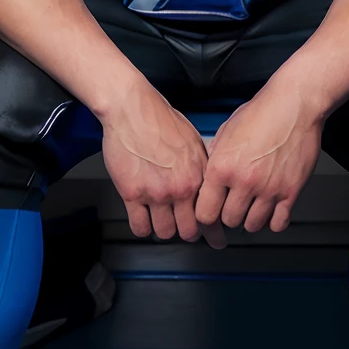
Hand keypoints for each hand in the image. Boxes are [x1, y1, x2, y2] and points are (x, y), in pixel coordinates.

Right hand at [101, 84, 209, 241]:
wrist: (132, 109)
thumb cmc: (161, 119)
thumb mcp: (194, 142)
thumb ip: (203, 167)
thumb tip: (209, 184)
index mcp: (199, 175)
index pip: (212, 213)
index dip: (215, 232)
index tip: (217, 239)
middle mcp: (180, 188)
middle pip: (189, 230)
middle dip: (189, 233)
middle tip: (186, 231)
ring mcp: (155, 193)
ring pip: (165, 232)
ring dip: (164, 230)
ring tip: (162, 222)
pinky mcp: (131, 194)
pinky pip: (139, 226)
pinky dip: (143, 228)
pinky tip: (144, 221)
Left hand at [195, 82, 322, 236]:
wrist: (294, 105)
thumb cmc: (262, 113)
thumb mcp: (225, 132)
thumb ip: (215, 158)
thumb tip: (209, 177)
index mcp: (222, 167)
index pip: (205, 212)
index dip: (206, 215)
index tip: (210, 214)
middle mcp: (244, 181)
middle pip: (229, 221)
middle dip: (229, 215)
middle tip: (233, 206)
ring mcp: (269, 188)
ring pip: (252, 225)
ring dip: (250, 219)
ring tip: (252, 208)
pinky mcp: (291, 191)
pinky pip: (278, 223)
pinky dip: (273, 222)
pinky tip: (271, 211)